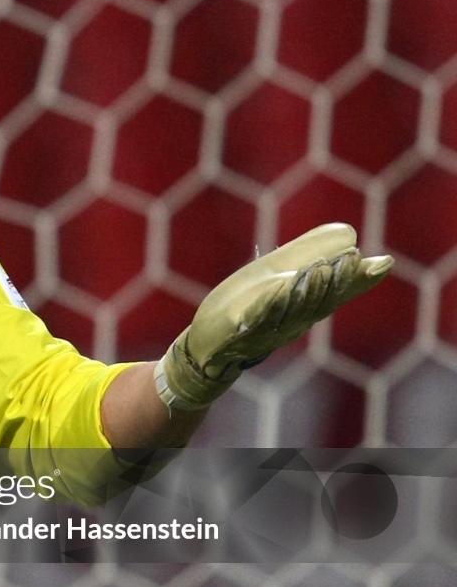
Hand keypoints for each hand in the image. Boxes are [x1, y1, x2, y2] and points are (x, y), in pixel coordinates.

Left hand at [156, 223, 392, 409]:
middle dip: (334, 280)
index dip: (354, 279)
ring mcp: (266, 328)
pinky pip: (257, 318)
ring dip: (306, 290)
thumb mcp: (284, 280)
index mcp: (304, 307)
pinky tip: (278, 287)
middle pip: (318, 301)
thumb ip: (316, 261)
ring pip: (291, 309)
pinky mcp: (238, 331)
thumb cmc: (251, 308)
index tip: (376, 261)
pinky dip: (269, 304)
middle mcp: (291, 320)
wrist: (209, 345)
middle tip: (349, 258)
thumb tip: (358, 242)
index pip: (334, 293)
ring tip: (318, 268)